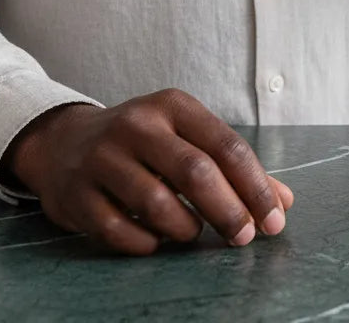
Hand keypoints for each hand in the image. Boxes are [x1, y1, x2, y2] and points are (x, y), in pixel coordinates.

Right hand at [1, 91, 293, 255]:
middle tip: (244, 237)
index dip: (256, 186)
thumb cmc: (145, 143)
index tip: (274, 220)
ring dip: (185, 227)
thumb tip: (283, 203)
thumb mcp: (188, 137)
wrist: (65, 143)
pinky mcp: (76, 193)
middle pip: (195, 172)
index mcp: (174, 105)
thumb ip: (234, 167)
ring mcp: (102, 157)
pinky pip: (118, 229)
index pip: (226, 145)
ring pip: (156, 202)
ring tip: (194, 233)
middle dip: (228, 210)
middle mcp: (138, 125)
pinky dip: (146, 243)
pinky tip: (157, 242)